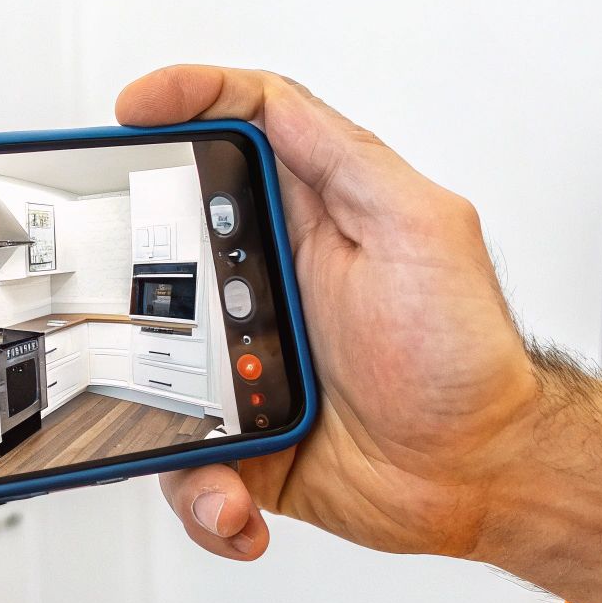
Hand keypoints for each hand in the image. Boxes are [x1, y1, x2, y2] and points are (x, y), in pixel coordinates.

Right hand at [119, 66, 601, 602]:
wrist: (478, 472)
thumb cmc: (465, 356)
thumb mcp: (423, 228)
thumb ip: (347, 159)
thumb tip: (270, 103)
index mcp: (302, 221)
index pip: (230, 136)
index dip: (179, 105)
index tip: (131, 109)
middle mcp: (260, 285)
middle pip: (154, 254)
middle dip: (124, 282)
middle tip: (127, 309)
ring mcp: (239, 362)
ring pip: (146, 370)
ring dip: (158, 413)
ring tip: (208, 442)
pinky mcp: (233, 434)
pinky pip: (179, 460)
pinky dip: (199, 489)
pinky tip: (236, 499)